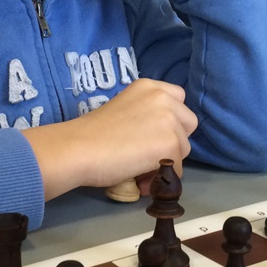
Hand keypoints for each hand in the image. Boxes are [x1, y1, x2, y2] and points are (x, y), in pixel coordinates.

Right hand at [21, 78, 197, 199]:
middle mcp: (163, 97)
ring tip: (139, 168)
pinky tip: (139, 179)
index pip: (179, 99)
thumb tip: (157, 139)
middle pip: (188, 124)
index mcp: (149, 86)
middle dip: (173, 140)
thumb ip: (145, 115)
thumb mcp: (124, 109)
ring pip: (183, 148)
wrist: (78, 148)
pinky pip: (176, 169)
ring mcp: (169, 119)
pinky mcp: (170, 143)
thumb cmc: (91, 134)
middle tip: (147, 153)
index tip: (153, 133)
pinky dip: (160, 178)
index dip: (170, 120)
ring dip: (166, 161)